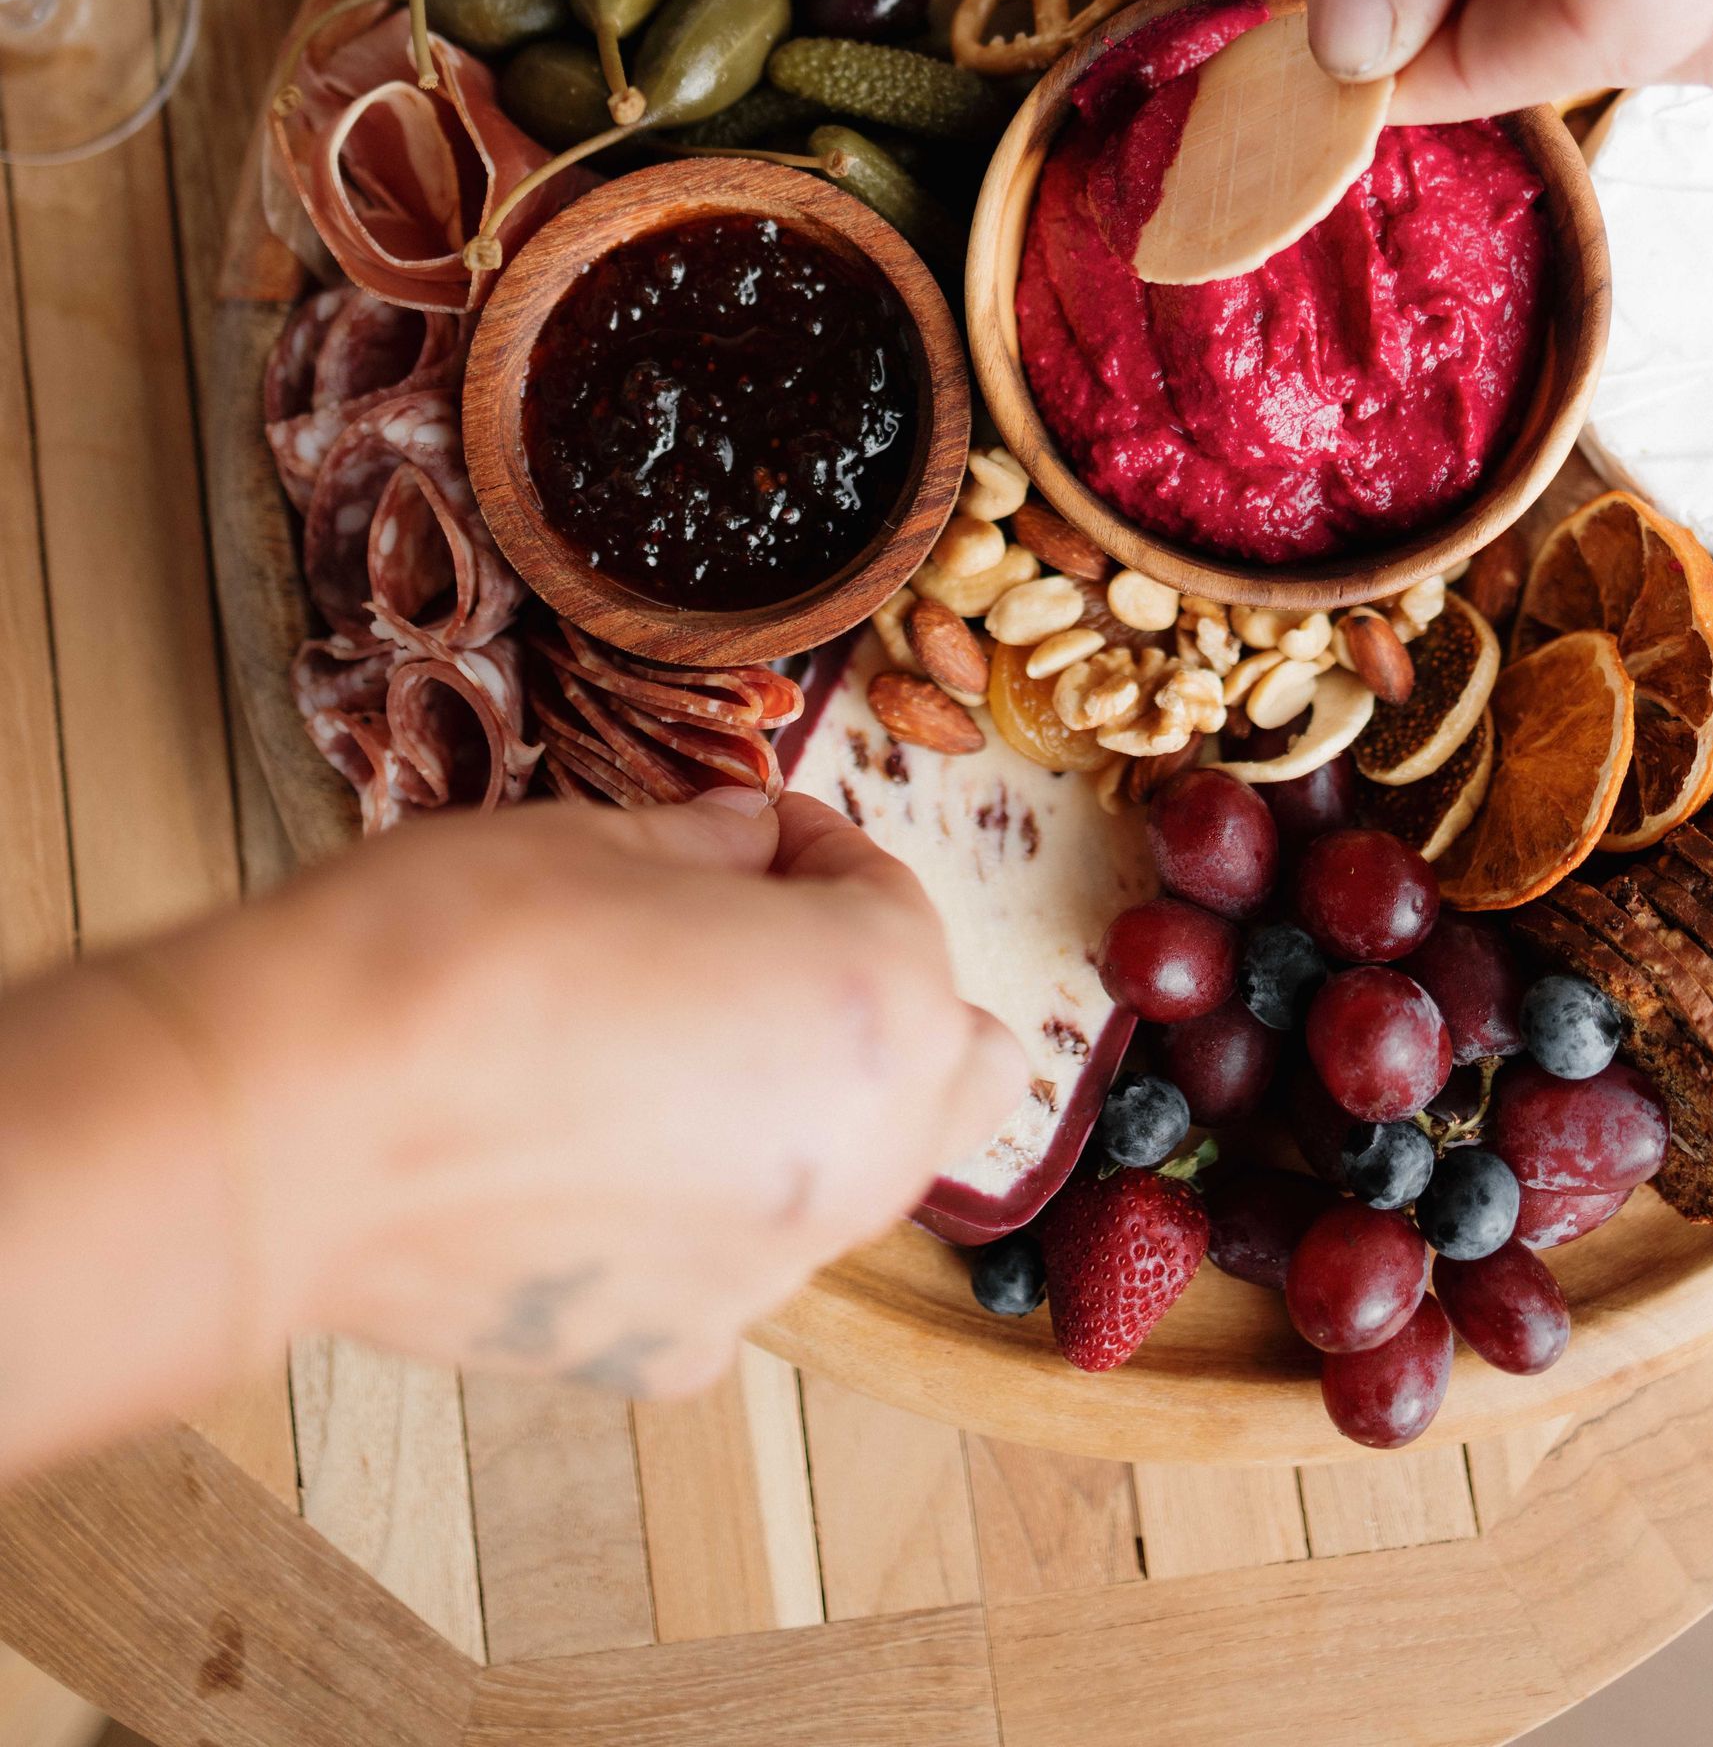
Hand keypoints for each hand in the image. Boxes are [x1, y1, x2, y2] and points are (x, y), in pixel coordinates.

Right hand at [146, 793, 1024, 1397]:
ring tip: (657, 1054)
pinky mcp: (666, 1349)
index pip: (894, 904)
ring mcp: (769, 1274)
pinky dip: (697, 1218)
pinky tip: (588, 1164)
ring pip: (850, 1180)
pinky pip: (731, 1269)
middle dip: (875, 998)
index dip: (814, 851)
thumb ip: (712, 848)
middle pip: (945, 1066)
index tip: (753, 834)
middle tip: (758, 943)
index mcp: (876, 1011)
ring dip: (796, 1111)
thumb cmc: (451, 952)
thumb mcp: (597, 840)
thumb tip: (751, 845)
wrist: (296, 1124)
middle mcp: (862, 1160)